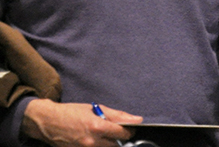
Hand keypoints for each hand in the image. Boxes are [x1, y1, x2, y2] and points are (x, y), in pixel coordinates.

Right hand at [21, 99, 140, 146]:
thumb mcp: (96, 109)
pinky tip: (94, 140)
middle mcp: (91, 141)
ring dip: (108, 143)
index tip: (129, 128)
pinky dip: (98, 146)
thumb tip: (137, 120)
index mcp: (97, 127)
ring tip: (102, 135)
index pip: (123, 134)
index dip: (129, 131)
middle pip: (117, 145)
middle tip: (114, 131)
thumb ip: (118, 115)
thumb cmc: (71, 112)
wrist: (47, 122)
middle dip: (119, 138)